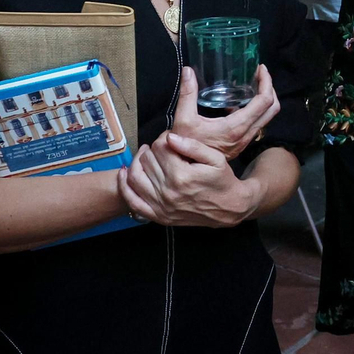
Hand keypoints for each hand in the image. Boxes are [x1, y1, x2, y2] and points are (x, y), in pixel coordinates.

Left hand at [117, 132, 257, 227]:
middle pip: (146, 160)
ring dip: (137, 162)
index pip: (160, 148)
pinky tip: (124, 173)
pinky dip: (124, 186)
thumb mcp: (216, 158)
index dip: (163, 138)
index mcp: (182, 175)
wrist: (229, 208)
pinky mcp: (159, 216)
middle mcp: (168, 191)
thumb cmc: (223, 181)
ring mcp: (161, 205)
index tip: (170, 139)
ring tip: (146, 155)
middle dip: (152, 149)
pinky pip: (132, 200)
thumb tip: (169, 137)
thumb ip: (192, 146)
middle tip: (162, 148)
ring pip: (135, 176)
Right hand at [168, 66, 281, 158]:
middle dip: (269, 88)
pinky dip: (255, 109)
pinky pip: (256, 123)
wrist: (188, 173)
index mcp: (237, 127)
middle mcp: (246, 134)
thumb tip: (188, 71)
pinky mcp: (241, 143)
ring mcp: (245, 140)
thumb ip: (187, 94)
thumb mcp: (183, 119)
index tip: (260, 68)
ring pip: (266, 117)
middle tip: (259, 74)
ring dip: (264, 99)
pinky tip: (236, 102)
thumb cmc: (185, 147)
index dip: (267, 82)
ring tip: (251, 84)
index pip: (264, 101)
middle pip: (272, 109)